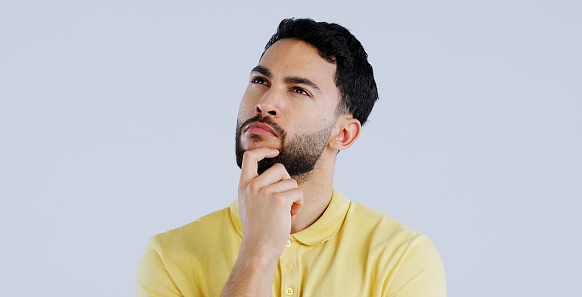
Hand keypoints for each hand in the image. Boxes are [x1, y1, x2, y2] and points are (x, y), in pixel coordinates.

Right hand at [237, 147, 303, 262]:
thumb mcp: (249, 203)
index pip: (250, 156)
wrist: (259, 249)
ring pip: (291, 182)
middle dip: (288, 181)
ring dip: (294, 196)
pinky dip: (299, 204)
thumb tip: (276, 172)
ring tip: (288, 211)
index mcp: (243, 185)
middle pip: (279, 168)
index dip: (264, 150)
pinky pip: (298, 192)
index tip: (274, 152)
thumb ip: (256, 187)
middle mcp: (253, 186)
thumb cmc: (258, 228)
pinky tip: (292, 214)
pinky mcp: (279, 200)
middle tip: (286, 198)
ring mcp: (265, 192)